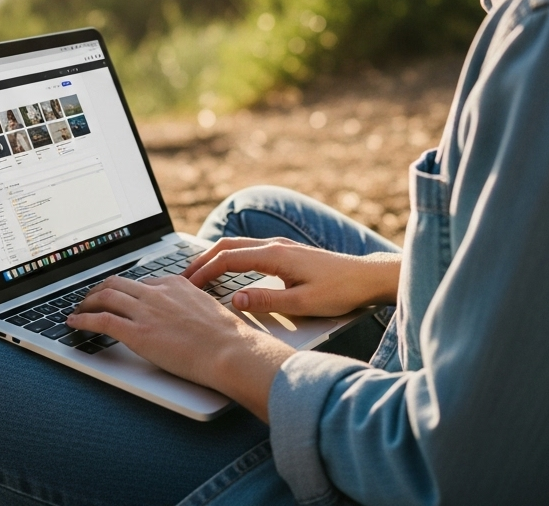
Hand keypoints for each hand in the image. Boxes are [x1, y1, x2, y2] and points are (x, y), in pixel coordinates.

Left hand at [66, 274, 292, 420]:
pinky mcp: (137, 333)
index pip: (142, 282)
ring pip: (105, 296)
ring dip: (87, 302)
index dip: (126, 290)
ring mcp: (145, 311)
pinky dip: (83, 320)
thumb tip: (184, 316)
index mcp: (175, 283)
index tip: (119, 297)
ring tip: (79, 310)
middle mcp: (157, 291)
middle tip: (90, 299)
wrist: (228, 349)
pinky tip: (73, 323)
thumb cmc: (225, 336)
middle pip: (118, 283)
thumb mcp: (206, 308)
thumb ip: (188, 305)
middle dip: (99, 290)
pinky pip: (101, 320)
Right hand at [182, 237, 400, 316]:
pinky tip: (227, 272)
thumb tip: (235, 300)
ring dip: (215, 258)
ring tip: (198, 275)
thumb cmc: (340, 291)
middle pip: (228, 246)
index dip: (204, 271)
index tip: (186, 286)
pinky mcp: (286, 253)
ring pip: (238, 246)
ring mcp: (281, 247)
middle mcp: (275, 245)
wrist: (366, 278)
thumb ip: (268, 302)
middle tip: (182, 278)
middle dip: (202, 260)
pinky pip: (249, 250)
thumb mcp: (303, 304)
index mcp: (275, 255)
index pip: (228, 259)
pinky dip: (230, 258)